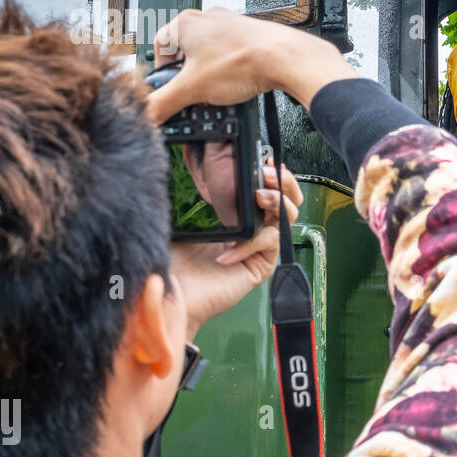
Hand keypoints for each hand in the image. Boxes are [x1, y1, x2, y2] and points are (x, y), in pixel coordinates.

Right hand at [146, 9, 355, 123]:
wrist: (285, 58)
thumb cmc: (243, 62)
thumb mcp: (192, 89)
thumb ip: (164, 103)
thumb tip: (147, 114)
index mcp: (186, 23)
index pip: (158, 45)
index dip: (161, 70)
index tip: (168, 86)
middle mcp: (208, 18)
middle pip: (185, 49)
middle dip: (187, 73)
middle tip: (193, 90)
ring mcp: (231, 24)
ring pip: (210, 50)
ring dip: (210, 71)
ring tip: (217, 88)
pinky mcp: (251, 34)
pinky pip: (232, 53)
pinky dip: (231, 68)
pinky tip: (237, 82)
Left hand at [171, 163, 303, 339]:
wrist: (169, 294)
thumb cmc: (172, 261)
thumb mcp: (183, 219)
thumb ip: (196, 195)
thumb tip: (202, 167)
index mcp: (237, 218)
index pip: (266, 191)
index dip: (272, 175)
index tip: (265, 162)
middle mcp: (253, 232)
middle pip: (287, 202)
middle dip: (284, 183)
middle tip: (269, 174)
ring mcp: (259, 249)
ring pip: (287, 218)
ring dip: (278, 203)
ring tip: (261, 197)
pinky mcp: (261, 267)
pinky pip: (271, 243)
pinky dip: (253, 241)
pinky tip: (228, 251)